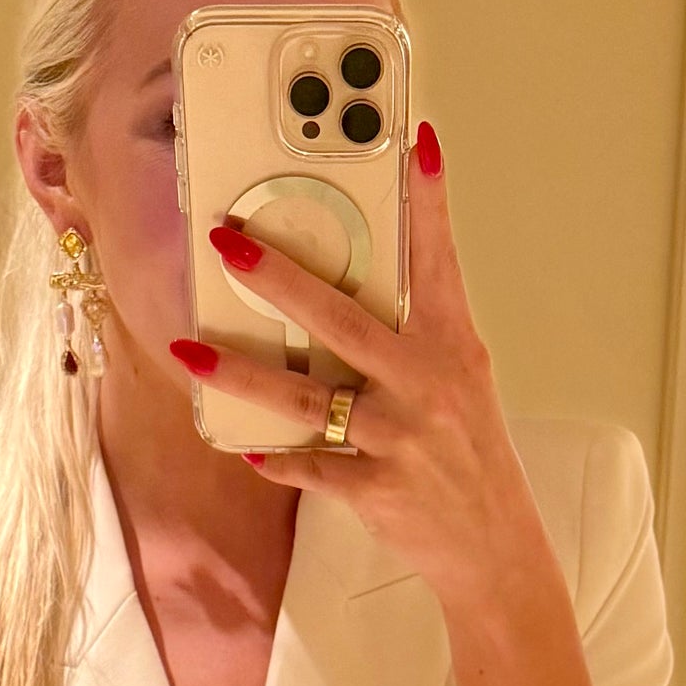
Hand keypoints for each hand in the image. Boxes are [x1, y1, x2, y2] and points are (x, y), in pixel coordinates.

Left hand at [167, 122, 549, 612]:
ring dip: (241, 373)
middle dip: (279, 277)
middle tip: (229, 241)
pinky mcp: (378, 487)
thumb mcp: (459, 380)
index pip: (437, 258)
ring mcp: (400, 436)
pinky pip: (310, 468)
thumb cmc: (469, 453)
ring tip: (190, 349)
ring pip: (305, 398)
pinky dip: (275, 459)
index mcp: (451, 344)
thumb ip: (413, 333)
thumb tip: (346, 290)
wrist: (495, 545)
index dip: (427, 200)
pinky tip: (242, 445)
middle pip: (341, 318)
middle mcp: (426, 381)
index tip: (412, 139)